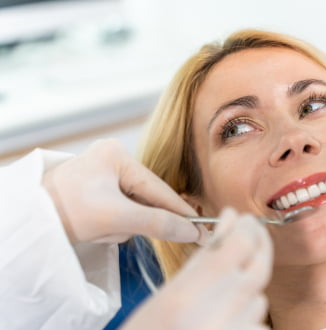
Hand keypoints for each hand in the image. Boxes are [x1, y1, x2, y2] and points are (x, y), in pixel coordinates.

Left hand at [42, 139, 204, 243]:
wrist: (30, 223)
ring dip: (121, 225)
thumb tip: (191, 231)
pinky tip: (94, 228)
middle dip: (135, 219)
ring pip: (131, 209)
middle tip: (132, 230)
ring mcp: (102, 176)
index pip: (158, 187)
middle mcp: (111, 160)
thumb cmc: (69, 211)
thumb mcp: (117, 217)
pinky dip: (111, 226)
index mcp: (117, 155)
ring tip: (99, 228)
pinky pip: (118, 213)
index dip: (180, 210)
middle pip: (144, 198)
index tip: (201, 226)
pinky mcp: (95, 193)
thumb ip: (158, 223)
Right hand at [122, 208, 272, 329]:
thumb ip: (200, 266)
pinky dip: (248, 319)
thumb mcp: (167, 296)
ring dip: (250, 290)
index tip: (242, 217)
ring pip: (259, 298)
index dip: (244, 226)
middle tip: (255, 231)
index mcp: (188, 291)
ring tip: (229, 292)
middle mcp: (216, 311)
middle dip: (261, 244)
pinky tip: (229, 320)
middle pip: (260, 265)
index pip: (237, 244)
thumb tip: (227, 232)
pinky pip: (257, 325)